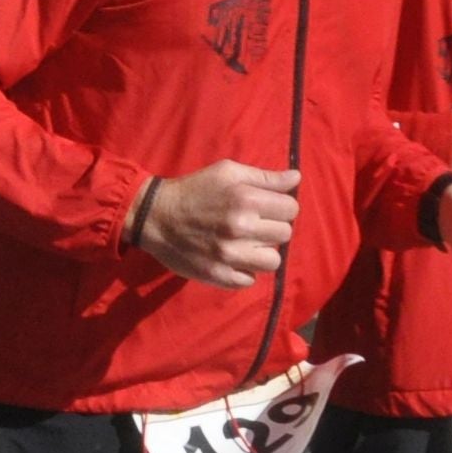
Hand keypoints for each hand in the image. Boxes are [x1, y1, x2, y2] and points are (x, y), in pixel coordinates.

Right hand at [134, 161, 300, 287]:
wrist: (155, 216)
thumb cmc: (194, 189)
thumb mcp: (227, 172)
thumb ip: (265, 176)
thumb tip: (296, 178)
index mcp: (245, 199)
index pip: (290, 209)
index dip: (281, 207)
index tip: (267, 208)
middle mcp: (240, 228)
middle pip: (285, 234)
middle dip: (272, 228)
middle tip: (254, 225)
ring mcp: (229, 255)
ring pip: (273, 261)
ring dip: (263, 253)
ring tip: (247, 245)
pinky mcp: (218, 275)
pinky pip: (250, 280)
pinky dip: (244, 271)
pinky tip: (232, 259)